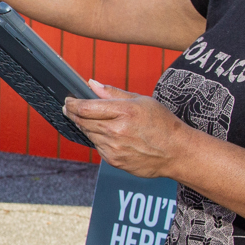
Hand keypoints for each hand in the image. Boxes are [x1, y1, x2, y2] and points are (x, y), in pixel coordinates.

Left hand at [63, 79, 199, 179]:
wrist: (176, 152)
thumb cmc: (162, 124)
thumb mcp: (141, 100)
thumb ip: (113, 93)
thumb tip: (91, 83)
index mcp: (124, 112)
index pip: (86, 108)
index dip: (72, 104)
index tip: (68, 100)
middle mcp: (116, 131)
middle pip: (82, 122)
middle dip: (73, 114)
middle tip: (70, 108)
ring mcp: (114, 148)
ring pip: (88, 135)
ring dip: (86, 127)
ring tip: (93, 120)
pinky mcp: (114, 161)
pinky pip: (98, 147)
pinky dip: (98, 139)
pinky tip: (109, 135)